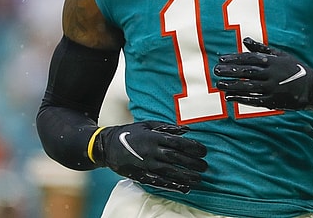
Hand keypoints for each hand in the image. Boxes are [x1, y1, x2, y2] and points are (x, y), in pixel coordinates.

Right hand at [91, 121, 206, 192]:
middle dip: (192, 163)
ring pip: (169, 172)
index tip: (203, 151)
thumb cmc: (130, 133)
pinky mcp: (140, 175)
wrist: (107, 146)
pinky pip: (158, 182)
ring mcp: (145, 165)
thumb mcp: (148, 124)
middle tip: (205, 166)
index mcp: (153, 137)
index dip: (192, 147)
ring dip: (185, 176)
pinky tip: (183, 188)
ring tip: (199, 179)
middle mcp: (150, 151)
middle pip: (175, 158)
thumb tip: (186, 129)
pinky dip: (172, 185)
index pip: (177, 142)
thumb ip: (167, 127)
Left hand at [215, 37, 312, 109]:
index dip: (234, 58)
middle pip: (247, 72)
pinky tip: (230, 97)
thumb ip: (262, 48)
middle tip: (216, 71)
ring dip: (232, 85)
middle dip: (230, 71)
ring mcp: (272, 88)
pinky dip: (241, 98)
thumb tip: (246, 40)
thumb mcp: (282, 55)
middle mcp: (271, 74)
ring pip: (248, 86)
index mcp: (273, 61)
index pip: (250, 58)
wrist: (312, 89)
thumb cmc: (295, 69)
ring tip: (219, 84)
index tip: (221, 59)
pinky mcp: (273, 101)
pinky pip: (254, 100)